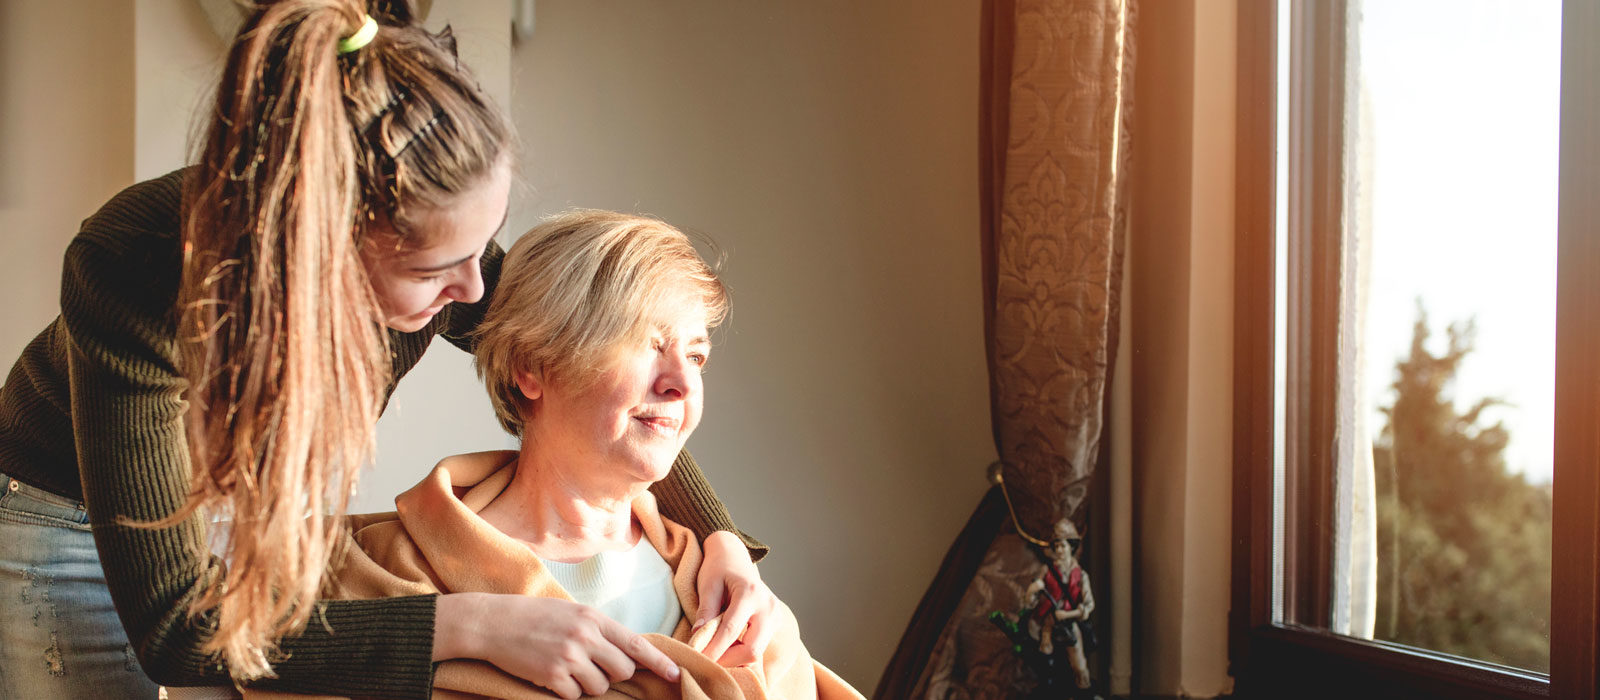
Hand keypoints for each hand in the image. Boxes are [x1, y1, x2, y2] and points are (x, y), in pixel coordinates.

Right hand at [434, 592, 679, 698]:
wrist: (493, 622)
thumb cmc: (534, 616)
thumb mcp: (572, 613)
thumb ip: (598, 630)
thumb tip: (627, 653)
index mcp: (593, 618)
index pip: (636, 644)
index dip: (658, 662)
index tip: (674, 674)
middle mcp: (585, 636)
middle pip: (622, 670)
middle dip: (613, 676)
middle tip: (592, 668)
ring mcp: (569, 656)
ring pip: (599, 687)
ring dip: (586, 685)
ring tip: (565, 668)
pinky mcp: (552, 676)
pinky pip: (573, 696)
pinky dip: (564, 691)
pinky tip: (549, 675)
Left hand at [693, 530, 777, 665]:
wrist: (734, 556)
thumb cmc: (719, 568)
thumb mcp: (708, 585)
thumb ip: (705, 611)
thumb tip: (699, 639)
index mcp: (751, 594)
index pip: (731, 631)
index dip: (713, 650)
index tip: (697, 660)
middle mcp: (768, 607)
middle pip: (752, 650)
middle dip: (728, 660)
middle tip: (706, 661)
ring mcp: (775, 616)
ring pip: (757, 652)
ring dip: (734, 659)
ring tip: (714, 652)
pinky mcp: (774, 623)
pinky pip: (759, 647)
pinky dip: (741, 654)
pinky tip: (726, 648)